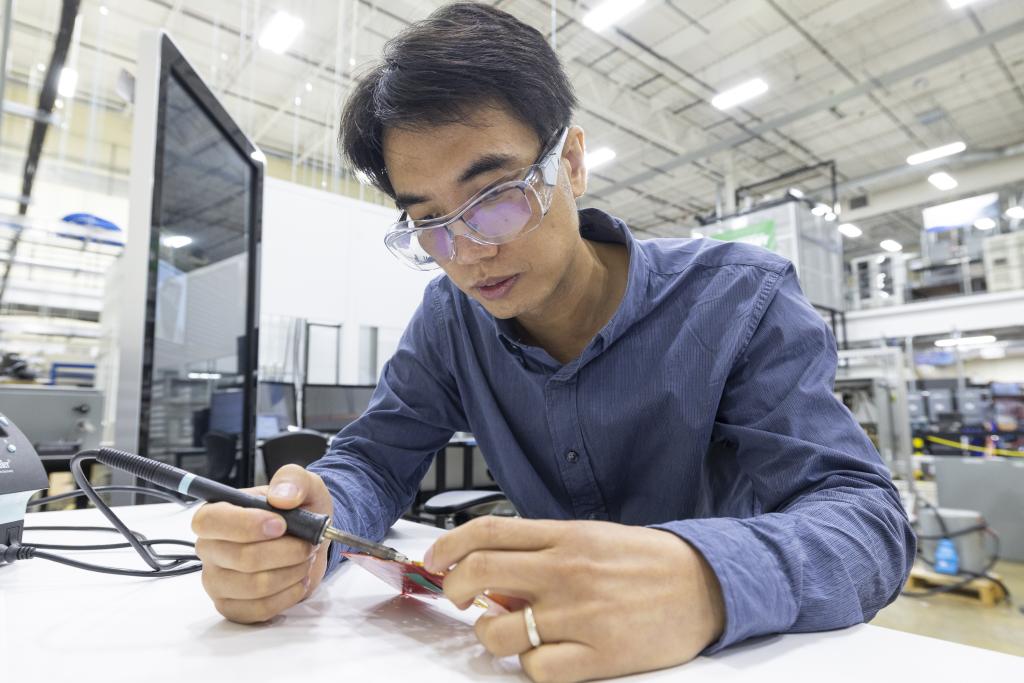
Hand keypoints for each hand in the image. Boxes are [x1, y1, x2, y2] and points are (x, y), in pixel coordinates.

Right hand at [191, 465, 333, 622]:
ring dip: (292, 571)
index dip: (246, 525)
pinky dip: (289, 594)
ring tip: (304, 559)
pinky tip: (298, 579)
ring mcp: (217, 581)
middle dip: (287, 551)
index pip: (211, 521)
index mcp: (216, 515)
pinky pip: (259, 609)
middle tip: (307, 543)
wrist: (309, 540)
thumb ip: (293, 480)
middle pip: (243, 558)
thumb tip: (282, 496)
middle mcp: (210, 549)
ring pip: (256, 585)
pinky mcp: (232, 607)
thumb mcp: (302, 484)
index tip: (281, 524)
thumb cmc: (297, 511)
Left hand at [424, 517, 724, 682]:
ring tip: (507, 631)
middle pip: (479, 572)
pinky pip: (536, 668)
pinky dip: (529, 666)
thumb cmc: (647, 561)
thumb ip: (542, 550)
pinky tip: (543, 656)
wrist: (707, 585)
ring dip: (489, 635)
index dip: (449, 544)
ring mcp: (581, 614)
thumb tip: (491, 574)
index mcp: (566, 536)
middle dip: (453, 586)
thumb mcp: (592, 538)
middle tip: (457, 597)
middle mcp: (567, 571)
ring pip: (498, 631)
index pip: (488, 531)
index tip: (434, 558)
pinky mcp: (598, 654)